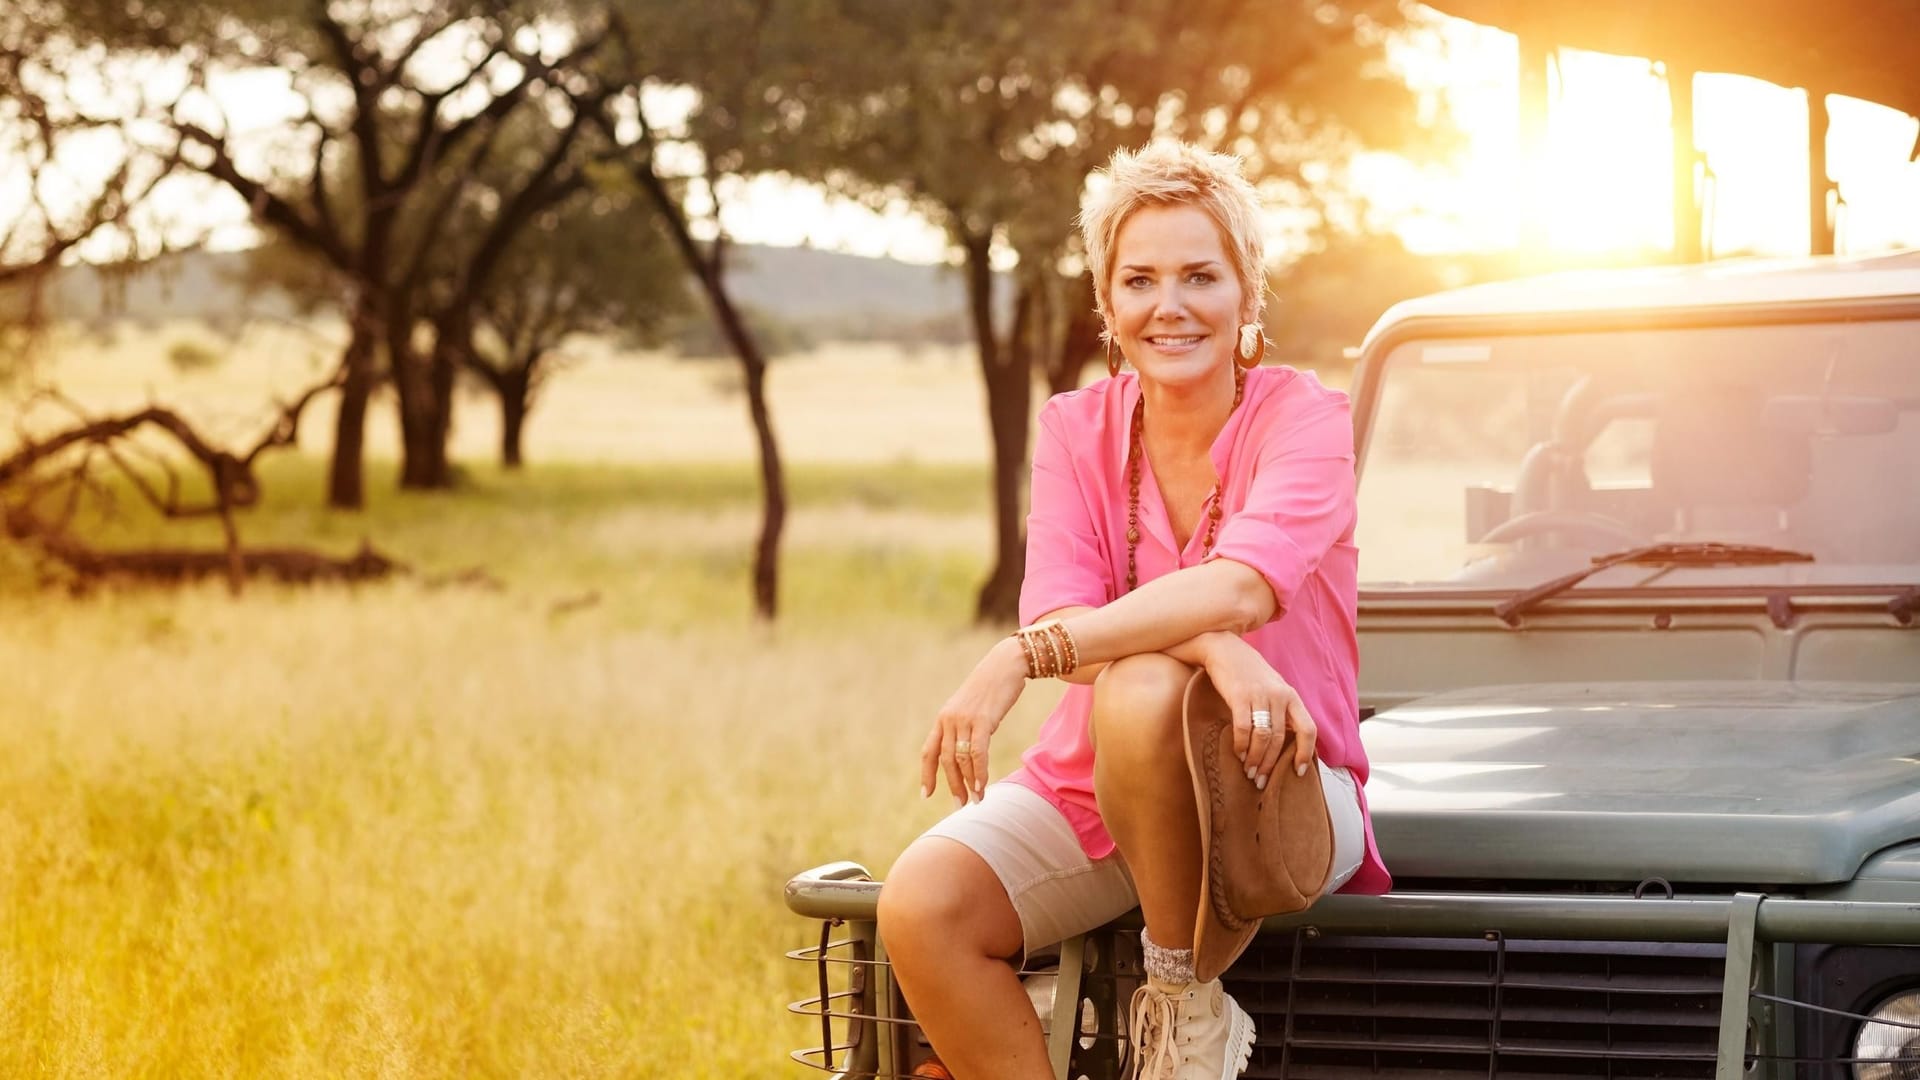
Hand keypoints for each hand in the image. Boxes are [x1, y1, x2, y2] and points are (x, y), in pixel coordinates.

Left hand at [920, 636, 1027, 806]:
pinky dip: (979, 771)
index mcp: (943, 718)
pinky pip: (977, 752)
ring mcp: (965, 720)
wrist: (1005, 664)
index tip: (926, 795)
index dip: (927, 774)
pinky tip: (982, 785)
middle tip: (960, 805)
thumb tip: (967, 752)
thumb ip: (964, 727)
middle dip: (952, 785)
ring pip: (961, 759)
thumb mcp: (971, 708)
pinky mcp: (983, 720)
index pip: (929, 751)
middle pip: (946, 760)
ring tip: (976, 800)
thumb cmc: (991, 688)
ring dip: (968, 783)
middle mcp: (949, 719)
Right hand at [1198, 635, 1316, 789]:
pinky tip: (1238, 754)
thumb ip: (1281, 710)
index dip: (1305, 752)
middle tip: (1261, 780)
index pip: (1308, 729)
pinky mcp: (1239, 695)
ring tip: (1249, 772)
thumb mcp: (1273, 688)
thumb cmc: (1249, 673)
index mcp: (1291, 696)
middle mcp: (1279, 695)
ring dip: (1255, 759)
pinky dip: (1241, 745)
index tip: (1298, 771)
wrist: (1225, 649)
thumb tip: (1284, 744)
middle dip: (1271, 764)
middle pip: (1280, 739)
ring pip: (1263, 737)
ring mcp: (1260, 695)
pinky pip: (1243, 727)